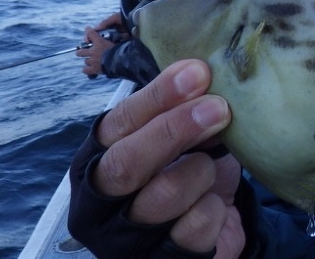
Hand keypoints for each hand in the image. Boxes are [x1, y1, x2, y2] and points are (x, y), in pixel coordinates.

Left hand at [78, 26, 118, 77]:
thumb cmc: (122, 50)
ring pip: (85, 61)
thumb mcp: (120, 42)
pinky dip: (88, 70)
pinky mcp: (93, 69)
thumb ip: (117, 39)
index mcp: (99, 42)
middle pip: (80, 51)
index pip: (90, 33)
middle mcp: (93, 51)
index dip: (88, 31)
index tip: (88, 29)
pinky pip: (85, 70)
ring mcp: (92, 61)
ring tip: (94, 61)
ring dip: (89, 61)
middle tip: (86, 52)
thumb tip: (125, 36)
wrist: (121, 62)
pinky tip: (92, 69)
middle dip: (82, 52)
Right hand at [88, 60, 244, 256]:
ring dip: (202, 171)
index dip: (158, 96)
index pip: (118, 124)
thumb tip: (205, 76)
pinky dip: (215, 207)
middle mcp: (98, 204)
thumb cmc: (188, 170)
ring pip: (165, 193)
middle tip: (219, 107)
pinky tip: (216, 202)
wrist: (211, 230)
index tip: (197, 73)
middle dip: (175, 129)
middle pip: (126, 164)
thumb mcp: (184, 138)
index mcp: (96, 161)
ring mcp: (124, 240)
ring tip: (212, 167)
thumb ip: (185, 110)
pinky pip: (196, 226)